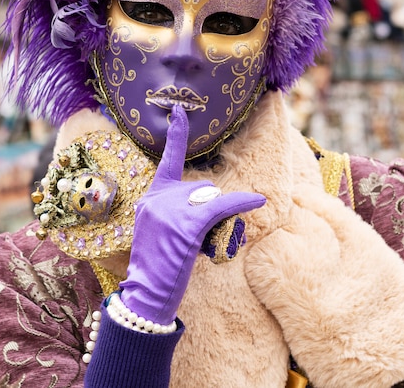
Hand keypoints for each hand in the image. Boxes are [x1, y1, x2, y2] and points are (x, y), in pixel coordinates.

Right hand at [119, 104, 265, 324]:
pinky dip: (241, 203)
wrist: (146, 293)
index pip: (167, 160)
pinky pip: (222, 207)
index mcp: (150, 197)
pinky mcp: (186, 224)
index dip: (175, 134)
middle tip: (191, 242)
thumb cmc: (157, 265)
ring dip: (216, 220)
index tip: (179, 110)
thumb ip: (174, 208)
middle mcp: (157, 198)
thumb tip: (206, 199)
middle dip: (207, 210)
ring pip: (211, 200)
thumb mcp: (160, 230)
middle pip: (202, 189)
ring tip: (196, 248)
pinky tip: (257, 200)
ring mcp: (169, 210)